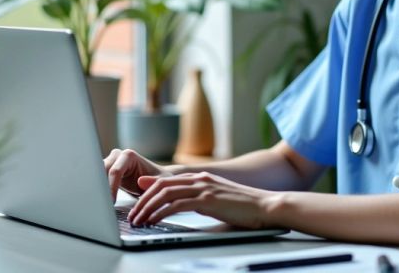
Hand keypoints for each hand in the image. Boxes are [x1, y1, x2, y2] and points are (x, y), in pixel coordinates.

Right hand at [103, 148, 170, 202]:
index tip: (111, 201)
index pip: (115, 171)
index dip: (111, 187)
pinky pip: (97, 180)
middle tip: (102, 205)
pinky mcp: (105, 171)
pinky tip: (100, 202)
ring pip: (96, 175)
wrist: (154, 181)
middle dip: (101, 189)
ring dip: (97, 189)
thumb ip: (152, 182)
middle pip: (102, 172)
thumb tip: (139, 181)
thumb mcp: (161, 182)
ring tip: (100, 205)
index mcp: (129, 155)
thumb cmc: (159, 180)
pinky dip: (97, 190)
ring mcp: (110, 162)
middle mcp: (117, 156)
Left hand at [127, 172, 274, 229]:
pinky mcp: (207, 200)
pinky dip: (161, 212)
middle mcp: (199, 179)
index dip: (148, 190)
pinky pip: (176, 205)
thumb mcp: (215, 199)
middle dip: (142, 201)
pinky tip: (154, 221)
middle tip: (133, 215)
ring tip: (138, 220)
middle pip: (161, 185)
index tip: (136, 202)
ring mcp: (203, 188)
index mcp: (201, 177)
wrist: (265, 206)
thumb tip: (177, 203)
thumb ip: (196, 198)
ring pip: (165, 194)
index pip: (166, 180)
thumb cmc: (243, 207)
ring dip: (147, 207)